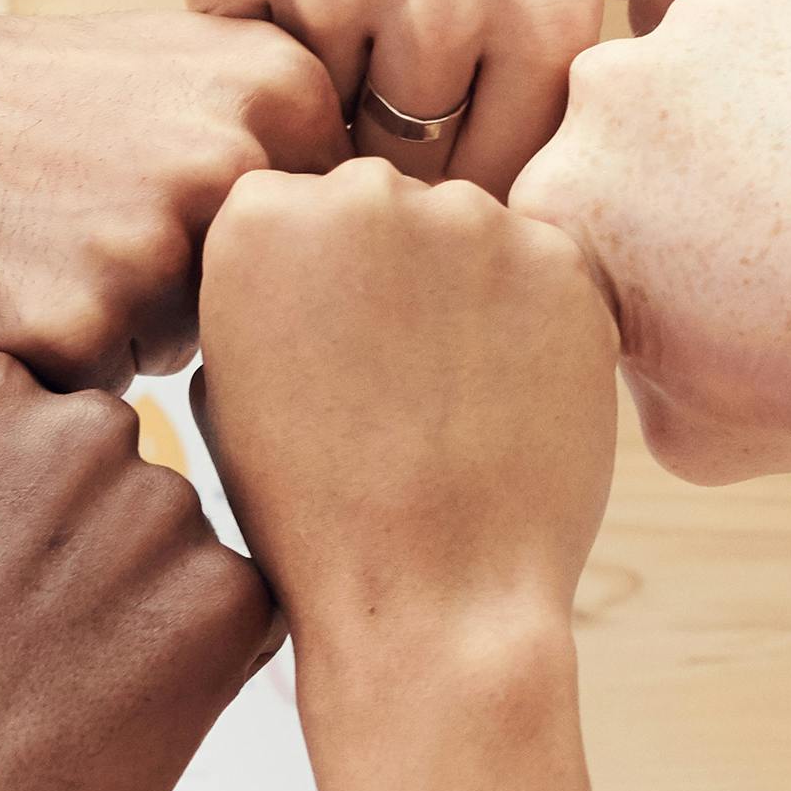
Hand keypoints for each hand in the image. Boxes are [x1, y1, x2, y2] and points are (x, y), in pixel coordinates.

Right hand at [0, 0, 342, 385]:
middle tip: (89, 223)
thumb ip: (285, 145)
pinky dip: (56, 361)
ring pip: (194, 357)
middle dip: (197, 297)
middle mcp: (236, 161)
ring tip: (43, 244)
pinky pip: (106, 391)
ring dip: (128, 332)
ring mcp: (157, 243)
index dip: (251, 251)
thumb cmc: (17, 101)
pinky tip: (2, 283)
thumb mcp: (177, 74)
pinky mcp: (78, 322)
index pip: (327, 242)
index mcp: (281, 88)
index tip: (169, 204)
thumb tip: (388, 255)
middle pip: (271, 307)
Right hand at [0, 354, 282, 790]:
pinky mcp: (229, 600)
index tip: (1, 569)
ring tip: (65, 691)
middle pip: (125, 470)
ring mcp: (161, 511)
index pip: (48, 413)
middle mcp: (79, 430)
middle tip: (37, 640)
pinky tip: (117, 716)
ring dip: (148, 607)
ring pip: (181, 547)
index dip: (30, 505)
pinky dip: (197, 665)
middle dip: (97, 545)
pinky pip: (238, 614)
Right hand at [176, 0, 600, 191]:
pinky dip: (243, 32)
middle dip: (377, 148)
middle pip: (401, 167)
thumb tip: (496, 245)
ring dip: (304, 92)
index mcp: (548, 9)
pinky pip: (233, 61)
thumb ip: (525, 85)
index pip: (499, 183)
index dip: (456, 191)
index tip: (431, 172)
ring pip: (310, 123)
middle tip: (364, 95)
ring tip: (321, 13)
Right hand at [195, 163, 644, 790]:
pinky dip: (533, 324)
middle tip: (394, 384)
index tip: (323, 358)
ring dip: (464, 294)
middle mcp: (363, 190)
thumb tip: (307, 252)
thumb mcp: (227, 389)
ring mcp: (472, 219)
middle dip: (388, 276)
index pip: (292, 208)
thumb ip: (258, 290)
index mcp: (256, 216)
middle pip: (383, 206)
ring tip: (452, 404)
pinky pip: (544, 269)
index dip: (312, 290)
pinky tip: (506, 404)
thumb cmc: (309, 515)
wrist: (431, 600)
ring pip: (469, 233)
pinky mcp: (563, 260)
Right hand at [516, 0, 790, 492]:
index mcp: (559, 198)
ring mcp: (711, 24)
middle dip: (684, 161)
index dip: (635, 243)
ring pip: (713, 54)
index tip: (702, 278)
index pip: (574, 202)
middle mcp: (608, 92)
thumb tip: (619, 316)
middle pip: (633, 116)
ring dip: (751, 101)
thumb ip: (618, 358)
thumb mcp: (680, 429)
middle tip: (774, 224)